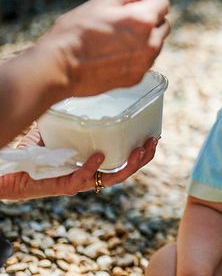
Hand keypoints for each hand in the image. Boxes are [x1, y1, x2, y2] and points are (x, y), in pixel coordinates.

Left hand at [0, 126, 158, 199]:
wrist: (7, 172)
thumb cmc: (30, 154)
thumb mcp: (54, 131)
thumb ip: (67, 118)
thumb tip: (76, 89)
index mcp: (92, 166)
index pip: (123, 161)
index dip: (141, 152)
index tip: (153, 136)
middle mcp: (89, 176)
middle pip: (124, 171)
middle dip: (143, 158)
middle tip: (153, 141)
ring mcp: (77, 183)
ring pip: (112, 179)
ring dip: (129, 165)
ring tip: (139, 150)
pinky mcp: (62, 186)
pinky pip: (82, 178)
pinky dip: (92, 167)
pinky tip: (99, 156)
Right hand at [39, 0, 169, 97]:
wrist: (60, 67)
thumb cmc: (76, 32)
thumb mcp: (102, 4)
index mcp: (144, 19)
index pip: (163, 2)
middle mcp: (151, 42)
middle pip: (163, 23)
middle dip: (150, 18)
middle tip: (125, 19)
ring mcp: (146, 62)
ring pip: (156, 44)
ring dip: (145, 38)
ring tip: (117, 38)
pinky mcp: (137, 77)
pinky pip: (145, 61)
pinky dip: (136, 55)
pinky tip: (115, 53)